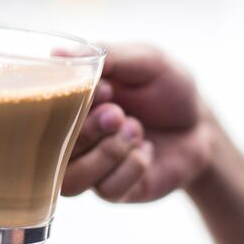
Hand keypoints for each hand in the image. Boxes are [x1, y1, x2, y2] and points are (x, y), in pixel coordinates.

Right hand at [61, 44, 222, 202]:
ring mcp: (93, 168)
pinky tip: (147, 150)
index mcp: (72, 106)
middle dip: (87, 132)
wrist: (200, 124)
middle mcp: (74, 140)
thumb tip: (57, 52)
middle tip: (118, 113)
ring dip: (106, 153)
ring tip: (136, 130)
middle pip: (50, 153)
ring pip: (71, 181)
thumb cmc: (166, 87)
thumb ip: (107, 55)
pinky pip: (107, 190)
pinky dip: (132, 167)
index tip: (106, 89)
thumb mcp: (144, 60)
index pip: (42, 115)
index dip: (68, 106)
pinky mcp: (116, 191)